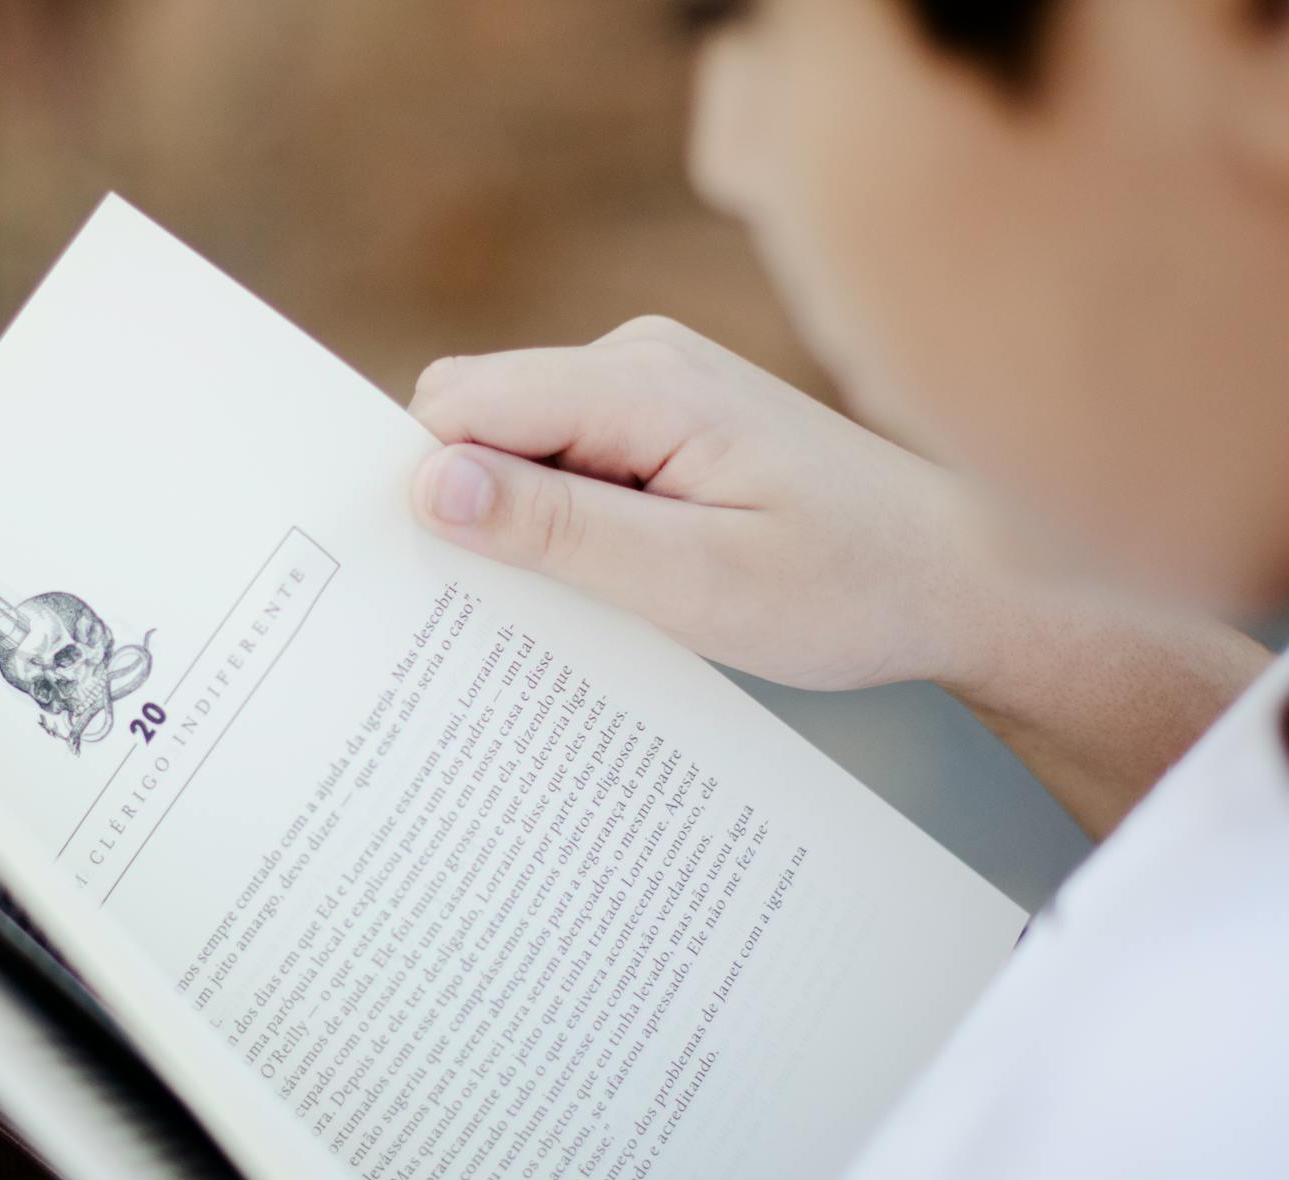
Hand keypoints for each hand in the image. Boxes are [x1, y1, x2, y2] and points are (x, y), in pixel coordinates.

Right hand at [408, 315, 999, 692]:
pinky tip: (620, 584)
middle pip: (477, 417)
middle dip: (472, 509)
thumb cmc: (848, 588)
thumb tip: (427, 483)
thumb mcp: (694, 581)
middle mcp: (638, 359)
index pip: (461, 401)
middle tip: (526, 608)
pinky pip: (567, 459)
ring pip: (517, 444)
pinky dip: (566, 524)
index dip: (426, 484)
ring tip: (596, 605)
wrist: (966, 581)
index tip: (435, 576)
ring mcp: (653, 386)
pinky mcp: (665, 422)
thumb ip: (558, 529)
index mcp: (641, 382)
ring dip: (525, 526)